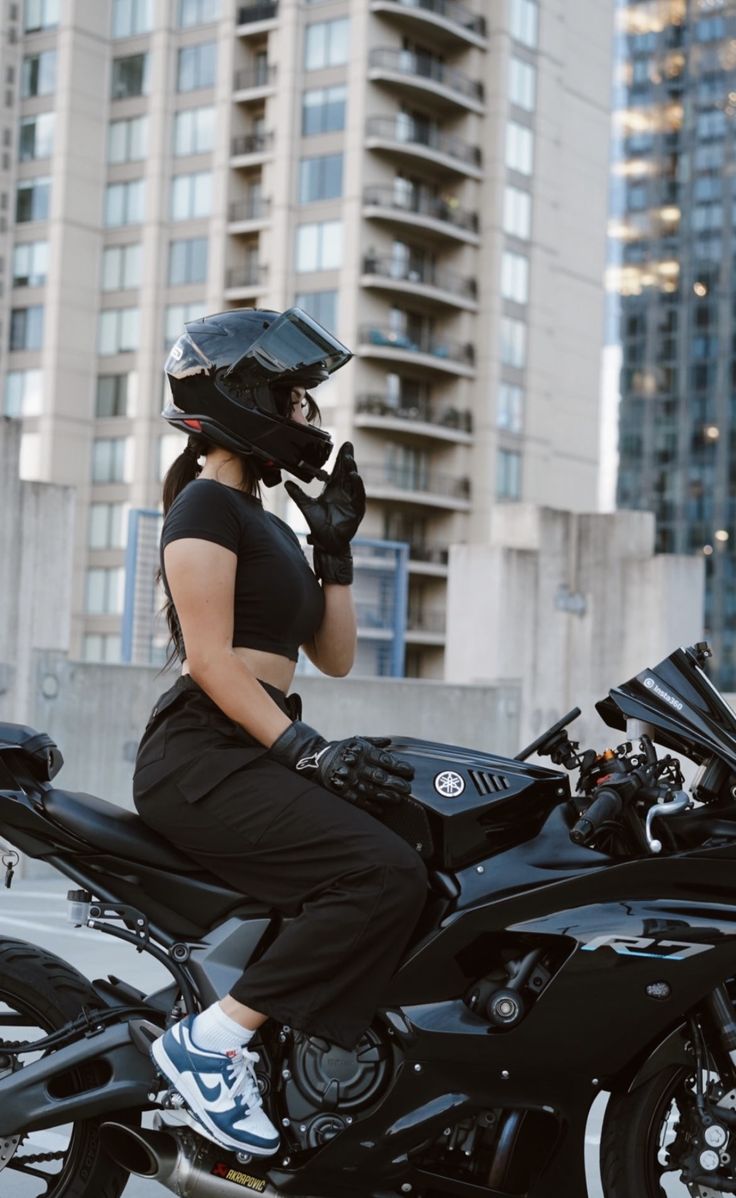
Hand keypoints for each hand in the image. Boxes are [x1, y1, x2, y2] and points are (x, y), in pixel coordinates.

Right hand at [269, 721, 413, 814]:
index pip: (384, 759)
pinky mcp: (342, 792)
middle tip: (407, 788)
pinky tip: (381, 808)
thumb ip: (374, 742)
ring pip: (371, 790)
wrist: (316, 760)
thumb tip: (390, 742)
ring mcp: (349, 780)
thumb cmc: (341, 750)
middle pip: (379, 776)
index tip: (409, 771)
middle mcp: (356, 766)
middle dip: (395, 783)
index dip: (398, 766)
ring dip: (386, 795)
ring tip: (398, 798)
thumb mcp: (356, 740)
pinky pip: (359, 801)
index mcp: (361, 752)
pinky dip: (371, 806)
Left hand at [284, 443, 365, 583]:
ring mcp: (351, 500)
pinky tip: (354, 477)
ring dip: (352, 470)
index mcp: (333, 489)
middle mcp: (344, 492)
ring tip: (349, 460)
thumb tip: (287, 483)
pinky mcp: (356, 510)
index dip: (340, 458)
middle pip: (347, 472)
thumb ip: (298, 494)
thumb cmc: (319, 525)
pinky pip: (359, 496)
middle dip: (348, 459)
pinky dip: (357, 486)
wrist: (326, 542)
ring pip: (353, 482)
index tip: (343, 445)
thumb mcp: (306, 506)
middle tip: (348, 446)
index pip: (337, 470)